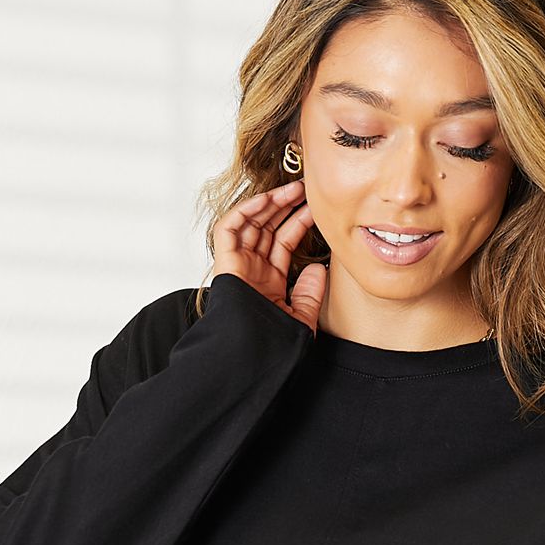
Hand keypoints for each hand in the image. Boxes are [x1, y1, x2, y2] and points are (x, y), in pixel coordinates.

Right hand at [211, 179, 325, 332]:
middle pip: (267, 228)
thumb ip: (310, 293)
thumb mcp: (301, 317)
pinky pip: (229, 228)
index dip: (298, 223)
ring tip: (292, 189)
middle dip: (284, 206)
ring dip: (269, 203)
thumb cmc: (274, 344)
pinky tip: (266, 201)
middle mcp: (252, 269)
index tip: (316, 208)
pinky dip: (245, 211)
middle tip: (305, 189)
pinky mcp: (225, 262)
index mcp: (268, 281)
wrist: (251, 355)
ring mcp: (238, 265)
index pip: (283, 242)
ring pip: (250, 223)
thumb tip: (319, 268)